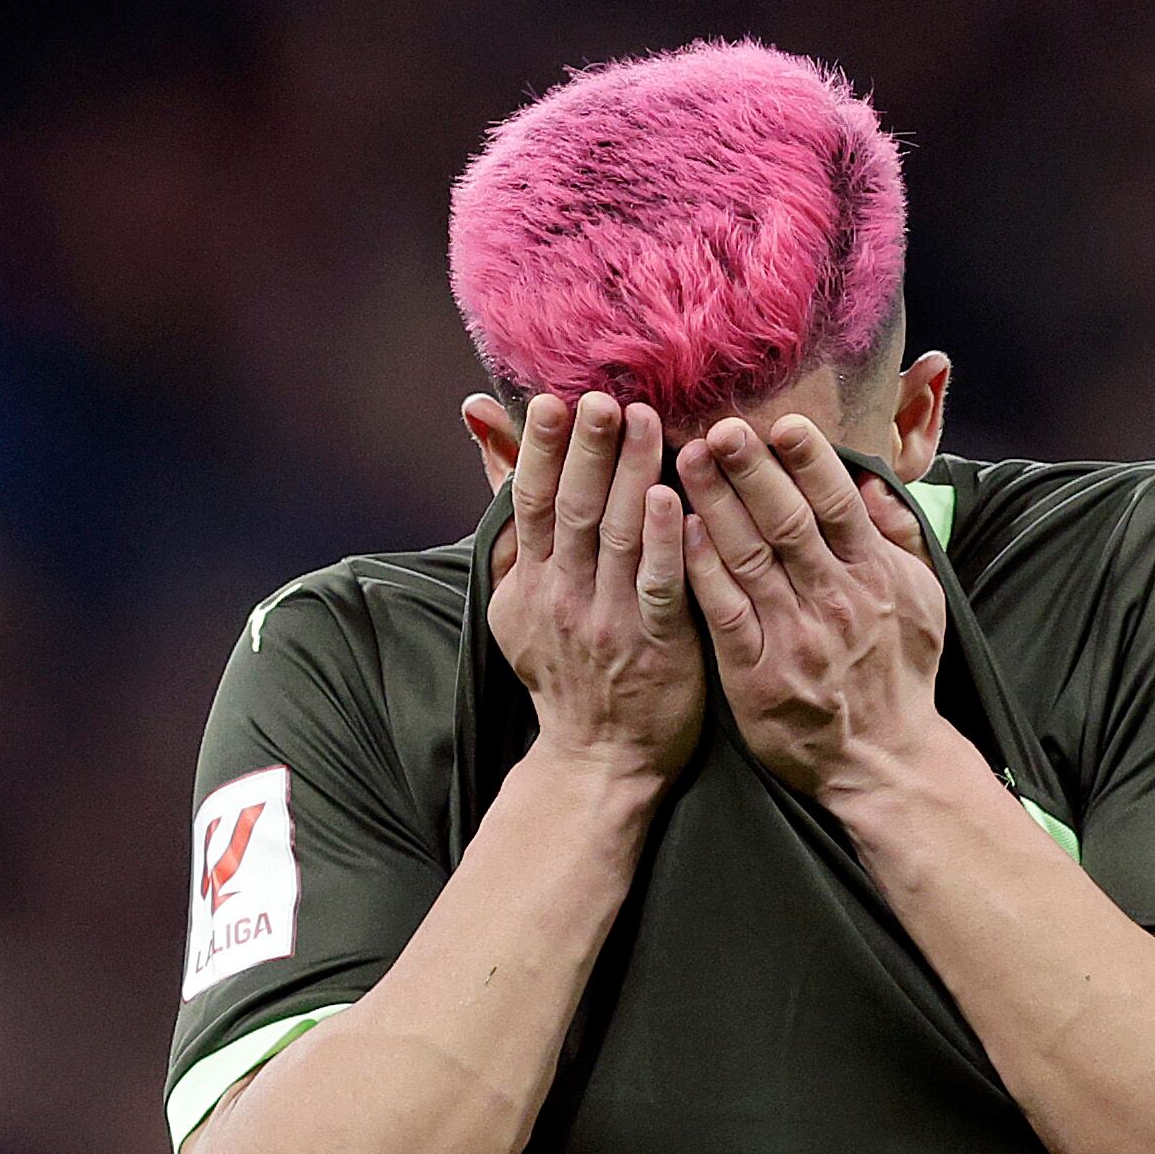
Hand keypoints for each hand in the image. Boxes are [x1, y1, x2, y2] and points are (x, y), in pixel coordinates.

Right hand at [490, 391, 705, 786]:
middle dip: (587, 450)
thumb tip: (480, 427)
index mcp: (530, 582)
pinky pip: (658, 587)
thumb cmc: (563, 667)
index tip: (550, 400)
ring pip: (619, 536)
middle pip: (573, 509)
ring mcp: (609, 621)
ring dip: (632, 475)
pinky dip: (665, 542)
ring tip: (648, 421)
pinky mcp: (656, 646)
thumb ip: (509, 518)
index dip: (538, 451)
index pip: (529, 502)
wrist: (595, 757)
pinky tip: (674, 499)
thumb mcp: (516, 595)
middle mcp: (563, 596)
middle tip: (602, 396)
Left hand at [676, 414, 951, 798]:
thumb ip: (900, 536)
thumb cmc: (899, 673)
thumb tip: (876, 480)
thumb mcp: (922, 599)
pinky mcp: (755, 671)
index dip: (809, 460)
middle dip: (751, 469)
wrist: (882, 760)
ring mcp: (792, 635)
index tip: (782, 421)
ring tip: (686, 458)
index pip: (837, 503)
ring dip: (715, 503)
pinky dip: (702, 567)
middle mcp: (834, 598)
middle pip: (786, 520)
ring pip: (748, 555)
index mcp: (873, 574)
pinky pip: (723, 609)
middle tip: (719, 427)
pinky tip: (678, 529)